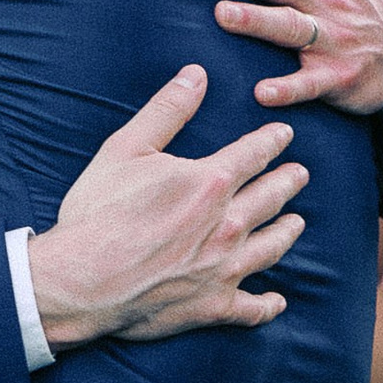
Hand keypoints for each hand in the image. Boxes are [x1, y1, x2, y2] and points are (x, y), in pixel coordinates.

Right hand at [27, 65, 306, 351]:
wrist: (82, 280)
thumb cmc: (98, 214)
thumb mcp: (125, 149)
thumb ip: (166, 110)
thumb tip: (196, 74)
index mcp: (210, 182)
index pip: (254, 154)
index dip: (272, 141)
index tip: (285, 135)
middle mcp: (227, 224)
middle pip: (271, 198)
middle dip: (288, 182)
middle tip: (300, 175)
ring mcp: (224, 268)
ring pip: (271, 247)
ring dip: (287, 232)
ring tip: (297, 223)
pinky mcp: (213, 305)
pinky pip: (251, 308)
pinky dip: (267, 305)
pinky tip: (277, 301)